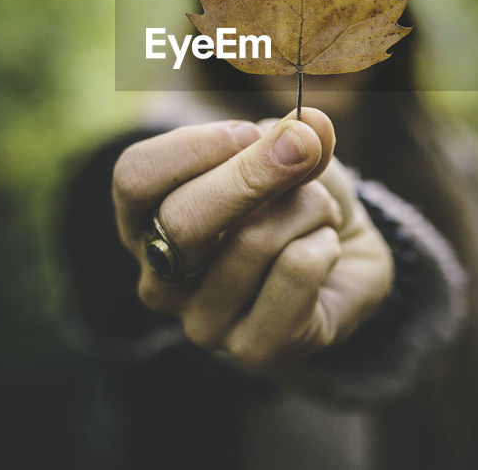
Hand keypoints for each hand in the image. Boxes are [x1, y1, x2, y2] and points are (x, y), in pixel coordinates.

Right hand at [111, 108, 393, 368]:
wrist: (343, 255)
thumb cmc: (292, 197)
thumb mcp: (289, 151)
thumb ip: (294, 135)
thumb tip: (308, 126)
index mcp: (144, 221)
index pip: (134, 178)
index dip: (192, 147)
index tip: (245, 131)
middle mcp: (160, 279)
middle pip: (183, 220)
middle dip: (253, 175)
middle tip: (302, 146)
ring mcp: (202, 323)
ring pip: (251, 242)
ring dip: (306, 208)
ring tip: (319, 212)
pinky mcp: (255, 350)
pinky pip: (295, 272)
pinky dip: (324, 244)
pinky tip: (326, 250)